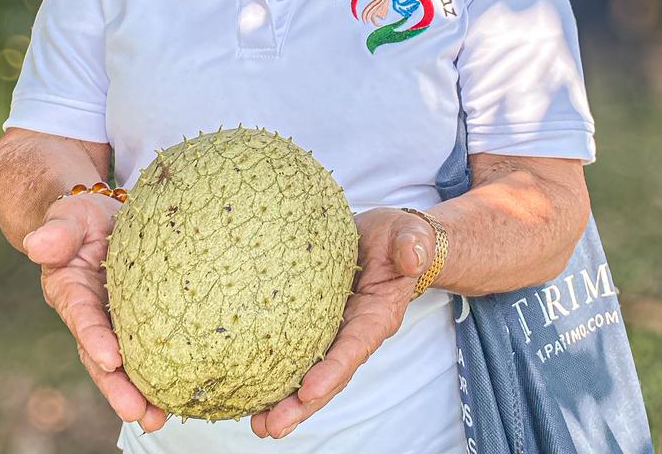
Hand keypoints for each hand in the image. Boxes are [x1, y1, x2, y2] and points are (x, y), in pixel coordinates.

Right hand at [24, 192, 167, 433]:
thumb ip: (57, 230)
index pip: (83, 317)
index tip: (110, 359)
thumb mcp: (69, 215)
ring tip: (161, 418)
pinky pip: (151, 349)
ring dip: (141, 392)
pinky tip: (185, 393)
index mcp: (70, 291)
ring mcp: (116, 322)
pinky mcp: (141, 322)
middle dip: (118, 387)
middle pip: (102, 357)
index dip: (95, 338)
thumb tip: (37, 244)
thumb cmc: (81, 217)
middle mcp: (92, 315)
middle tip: (139, 413)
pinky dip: (164, 372)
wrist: (99, 217)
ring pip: (126, 363)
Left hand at [249, 206, 434, 438]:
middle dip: (302, 405)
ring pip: (308, 372)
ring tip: (257, 424)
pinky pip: (294, 352)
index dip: (332, 371)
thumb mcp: (409, 234)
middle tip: (271, 427)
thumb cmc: (399, 238)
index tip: (308, 390)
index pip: (354, 348)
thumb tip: (412, 258)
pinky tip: (249, 388)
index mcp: (377, 317)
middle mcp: (353, 333)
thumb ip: (412, 245)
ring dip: (285, 401)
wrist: (387, 239)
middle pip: (329, 376)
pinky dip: (274, 373)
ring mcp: (332, 332)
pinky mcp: (312, 323)